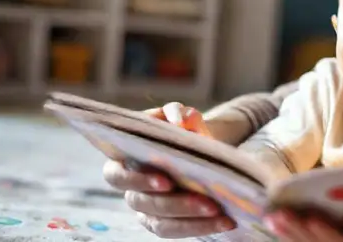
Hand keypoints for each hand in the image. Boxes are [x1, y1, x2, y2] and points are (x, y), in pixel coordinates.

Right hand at [101, 105, 231, 237]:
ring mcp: (147, 208)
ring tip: (218, 212)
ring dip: (191, 220)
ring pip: (160, 223)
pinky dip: (202, 227)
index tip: (167, 181)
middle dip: (174, 204)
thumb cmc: (184, 130)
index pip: (116, 176)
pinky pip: (179, 231)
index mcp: (124, 161)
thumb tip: (180, 119)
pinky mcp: (165, 222)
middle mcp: (132, 188)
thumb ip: (177, 113)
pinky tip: (226, 221)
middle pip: (142, 203)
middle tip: (205, 202)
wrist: (202, 146)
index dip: (138, 180)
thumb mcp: (181, 116)